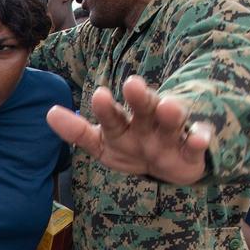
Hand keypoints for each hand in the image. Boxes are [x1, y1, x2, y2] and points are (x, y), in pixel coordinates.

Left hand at [46, 75, 212, 184]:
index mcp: (124, 124)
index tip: (99, 94)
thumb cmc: (134, 148)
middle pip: (143, 109)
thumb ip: (78, 132)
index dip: (106, 109)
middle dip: (139, 98)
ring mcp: (171, 135)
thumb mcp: (104, 144)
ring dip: (170, 113)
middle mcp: (148, 124)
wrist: (172, 165)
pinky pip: (197, 144)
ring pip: (171, 122)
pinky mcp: (192, 150)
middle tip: (132, 84)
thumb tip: (49, 113)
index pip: (112, 116)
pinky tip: (200, 139)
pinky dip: (200, 140)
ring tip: (168, 105)